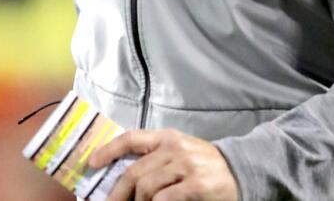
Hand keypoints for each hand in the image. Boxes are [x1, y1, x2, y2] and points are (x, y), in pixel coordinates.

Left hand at [90, 128, 238, 200]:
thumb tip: (123, 178)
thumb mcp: (179, 153)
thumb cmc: (204, 165)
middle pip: (135, 171)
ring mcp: (186, 165)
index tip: (92, 163)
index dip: (109, 150)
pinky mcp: (197, 184)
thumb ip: (155, 159)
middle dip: (118, 193)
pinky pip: (165, 199)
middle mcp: (175, 148)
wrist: (241, 170)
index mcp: (167, 138)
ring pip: (146, 187)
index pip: (131, 138)